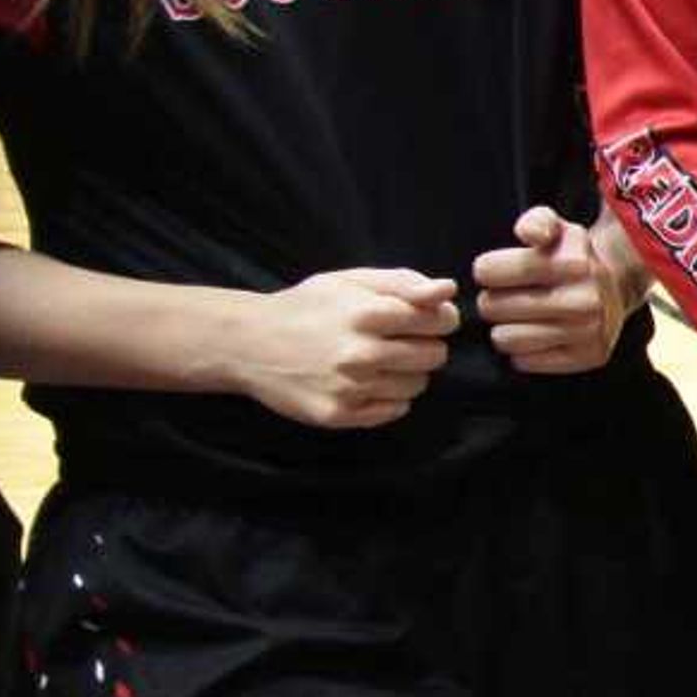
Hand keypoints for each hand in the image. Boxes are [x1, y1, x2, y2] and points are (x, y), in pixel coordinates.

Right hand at [232, 268, 457, 427]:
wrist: (248, 343)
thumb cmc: (307, 306)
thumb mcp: (350, 281)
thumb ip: (403, 283)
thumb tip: (449, 289)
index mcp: (367, 313)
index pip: (440, 321)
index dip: (438, 319)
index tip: (421, 319)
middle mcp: (361, 353)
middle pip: (435, 356)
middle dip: (423, 345)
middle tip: (395, 341)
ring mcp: (350, 388)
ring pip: (418, 385)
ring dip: (407, 373)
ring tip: (376, 361)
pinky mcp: (340, 414)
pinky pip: (395, 410)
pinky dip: (389, 397)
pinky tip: (365, 382)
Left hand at [471, 206, 631, 375]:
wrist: (616, 287)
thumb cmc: (571, 256)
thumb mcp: (557, 228)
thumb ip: (536, 222)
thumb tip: (531, 235)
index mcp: (571, 263)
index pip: (490, 271)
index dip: (486, 270)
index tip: (495, 271)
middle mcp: (584, 299)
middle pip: (493, 307)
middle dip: (492, 301)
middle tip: (506, 297)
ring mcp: (588, 332)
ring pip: (506, 338)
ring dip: (504, 328)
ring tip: (517, 318)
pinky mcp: (588, 357)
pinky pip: (525, 362)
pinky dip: (523, 351)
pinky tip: (535, 335)